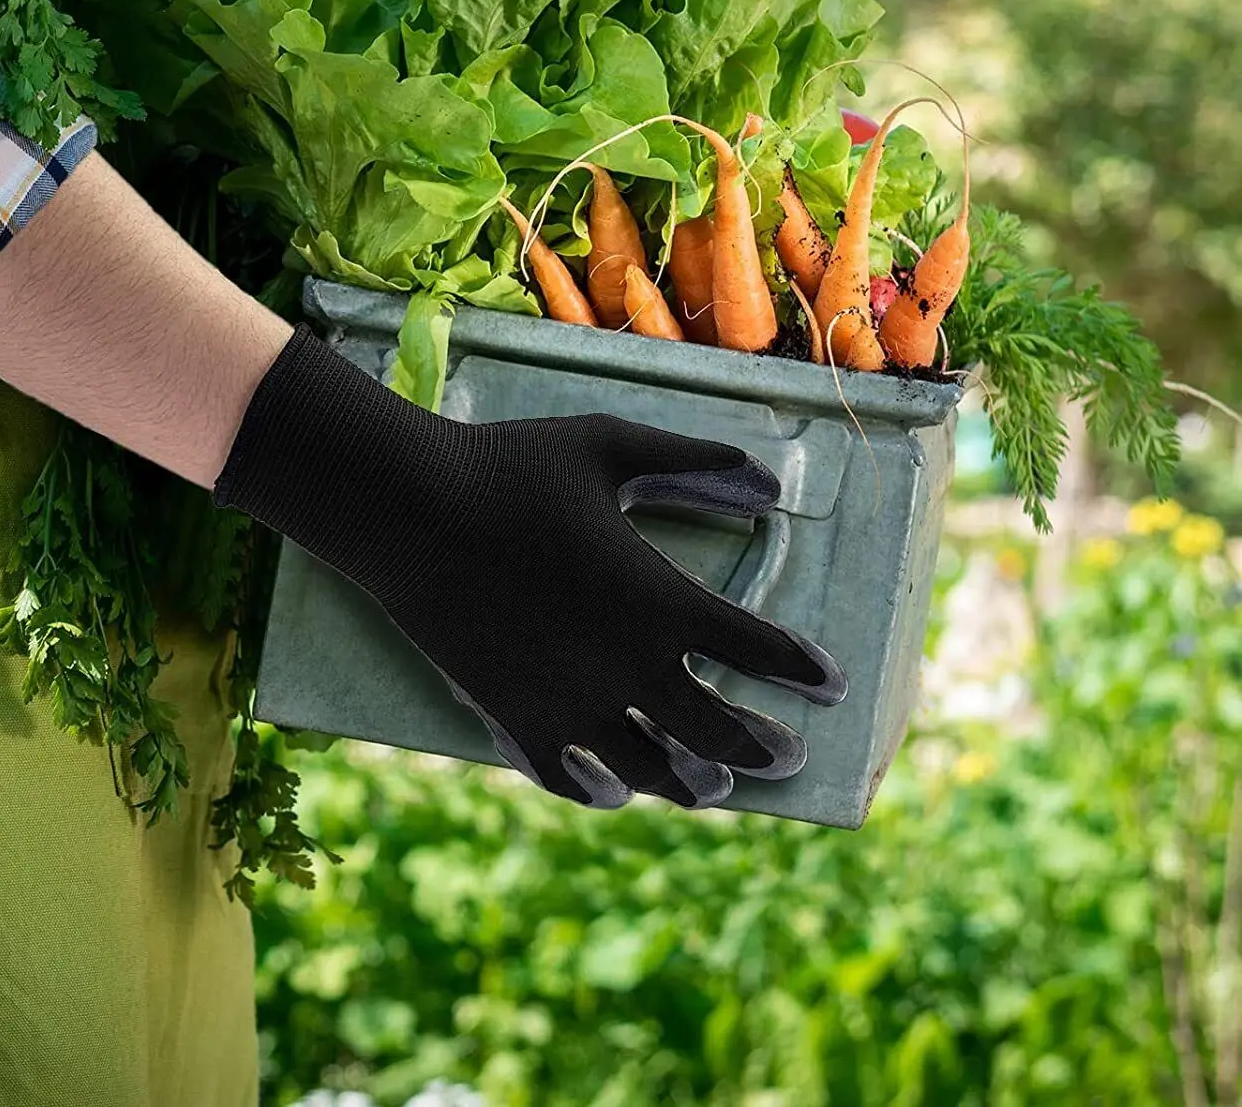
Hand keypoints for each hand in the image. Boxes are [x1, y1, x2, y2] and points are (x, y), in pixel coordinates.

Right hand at [216, 327, 846, 809]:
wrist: (411, 509)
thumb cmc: (512, 466)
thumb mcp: (612, 446)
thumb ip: (693, 463)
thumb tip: (769, 481)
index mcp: (660, 600)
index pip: (757, 650)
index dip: (802, 669)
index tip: (830, 682)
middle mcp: (627, 667)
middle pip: (717, 731)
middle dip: (763, 747)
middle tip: (789, 755)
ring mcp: (569, 704)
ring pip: (652, 770)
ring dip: (695, 783)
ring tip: (718, 789)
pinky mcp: (513, 719)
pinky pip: (567, 778)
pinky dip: (600, 794)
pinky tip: (616, 796)